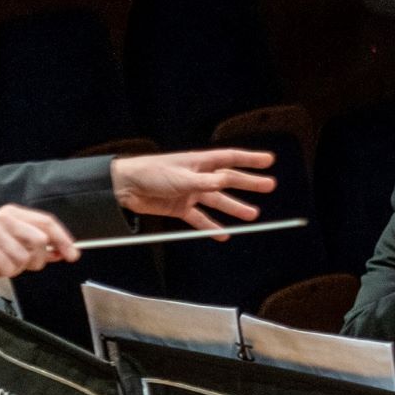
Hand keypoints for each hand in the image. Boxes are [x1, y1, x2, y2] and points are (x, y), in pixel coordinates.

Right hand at [0, 204, 80, 283]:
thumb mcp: (9, 246)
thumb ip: (34, 247)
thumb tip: (61, 251)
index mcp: (10, 213)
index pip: (46, 222)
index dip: (63, 239)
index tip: (73, 255)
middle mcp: (3, 218)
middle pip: (41, 242)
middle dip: (35, 260)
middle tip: (18, 264)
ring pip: (25, 258)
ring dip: (14, 268)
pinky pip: (10, 268)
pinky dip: (1, 273)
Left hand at [113, 146, 273, 227]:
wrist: (124, 187)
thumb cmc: (150, 173)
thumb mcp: (181, 176)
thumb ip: (205, 182)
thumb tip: (226, 181)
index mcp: (198, 162)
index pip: (230, 159)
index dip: (250, 160)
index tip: (269, 161)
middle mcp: (198, 176)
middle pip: (229, 180)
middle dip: (249, 183)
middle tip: (270, 186)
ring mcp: (190, 192)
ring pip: (218, 202)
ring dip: (235, 208)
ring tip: (252, 215)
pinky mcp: (180, 207)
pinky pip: (200, 219)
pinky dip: (211, 227)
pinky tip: (224, 235)